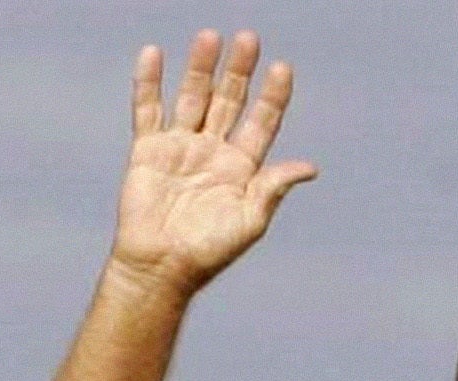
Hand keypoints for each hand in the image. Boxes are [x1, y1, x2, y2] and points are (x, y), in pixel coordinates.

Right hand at [110, 31, 314, 295]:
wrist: (161, 265)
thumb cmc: (209, 251)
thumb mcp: (250, 220)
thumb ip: (274, 188)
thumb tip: (310, 166)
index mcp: (243, 168)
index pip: (262, 122)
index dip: (273, 96)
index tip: (282, 68)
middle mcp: (213, 151)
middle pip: (229, 101)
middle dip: (239, 71)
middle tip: (248, 39)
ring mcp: (181, 147)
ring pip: (193, 97)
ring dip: (201, 68)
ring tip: (209, 37)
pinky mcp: (148, 149)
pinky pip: (148, 109)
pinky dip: (149, 83)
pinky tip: (154, 54)